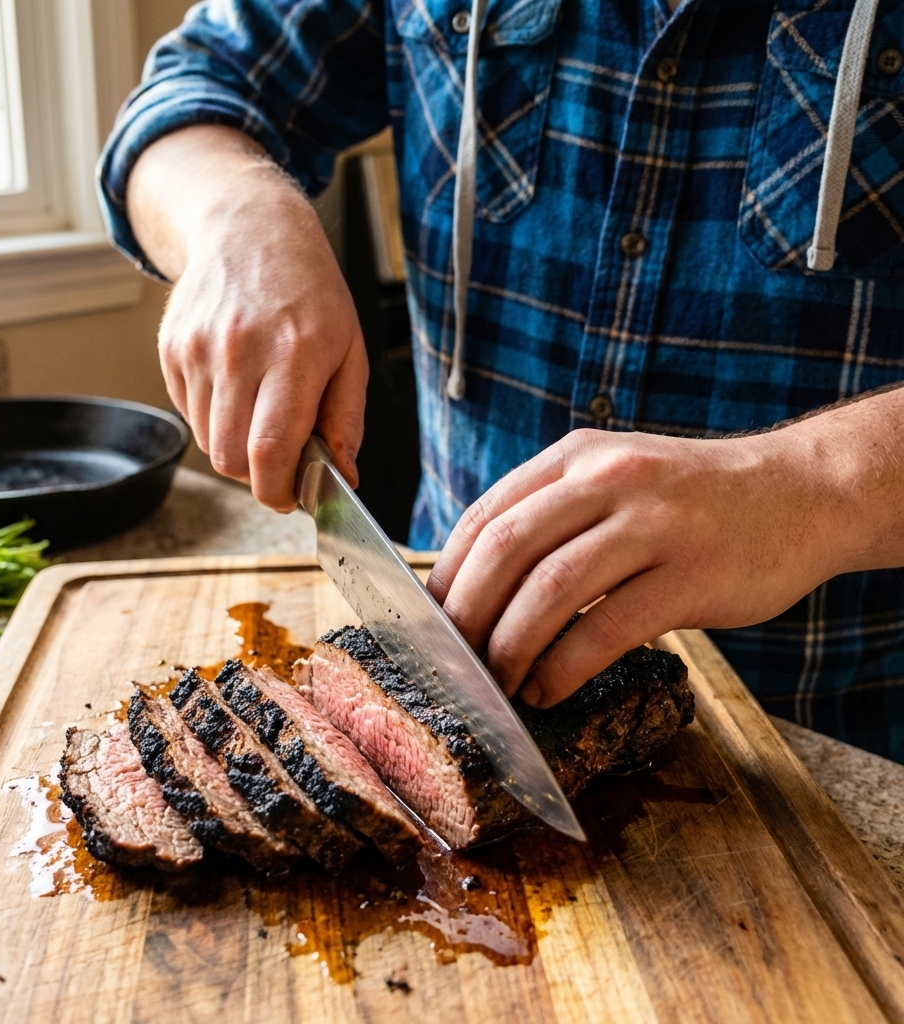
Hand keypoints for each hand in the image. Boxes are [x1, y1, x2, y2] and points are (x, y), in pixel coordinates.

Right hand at [129, 125, 367, 510]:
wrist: (250, 230)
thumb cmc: (310, 293)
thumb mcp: (349, 351)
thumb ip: (346, 420)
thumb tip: (343, 478)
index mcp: (293, 354)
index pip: (271, 449)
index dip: (277, 490)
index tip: (290, 498)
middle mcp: (239, 352)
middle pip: (230, 458)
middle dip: (257, 475)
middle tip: (281, 459)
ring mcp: (197, 350)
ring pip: (207, 441)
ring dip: (235, 445)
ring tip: (260, 407)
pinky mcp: (171, 350)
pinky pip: (189, 413)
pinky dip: (214, 417)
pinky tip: (236, 384)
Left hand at [426, 426, 854, 707]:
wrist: (799, 493)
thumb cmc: (691, 500)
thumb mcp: (615, 476)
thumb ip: (553, 514)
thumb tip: (476, 585)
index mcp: (576, 456)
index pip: (487, 514)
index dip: (447, 574)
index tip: (428, 622)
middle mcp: (608, 478)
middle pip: (506, 548)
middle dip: (467, 614)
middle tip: (453, 661)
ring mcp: (652, 523)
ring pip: (551, 590)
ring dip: (510, 647)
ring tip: (496, 684)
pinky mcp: (691, 575)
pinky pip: (608, 628)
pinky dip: (565, 666)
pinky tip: (548, 690)